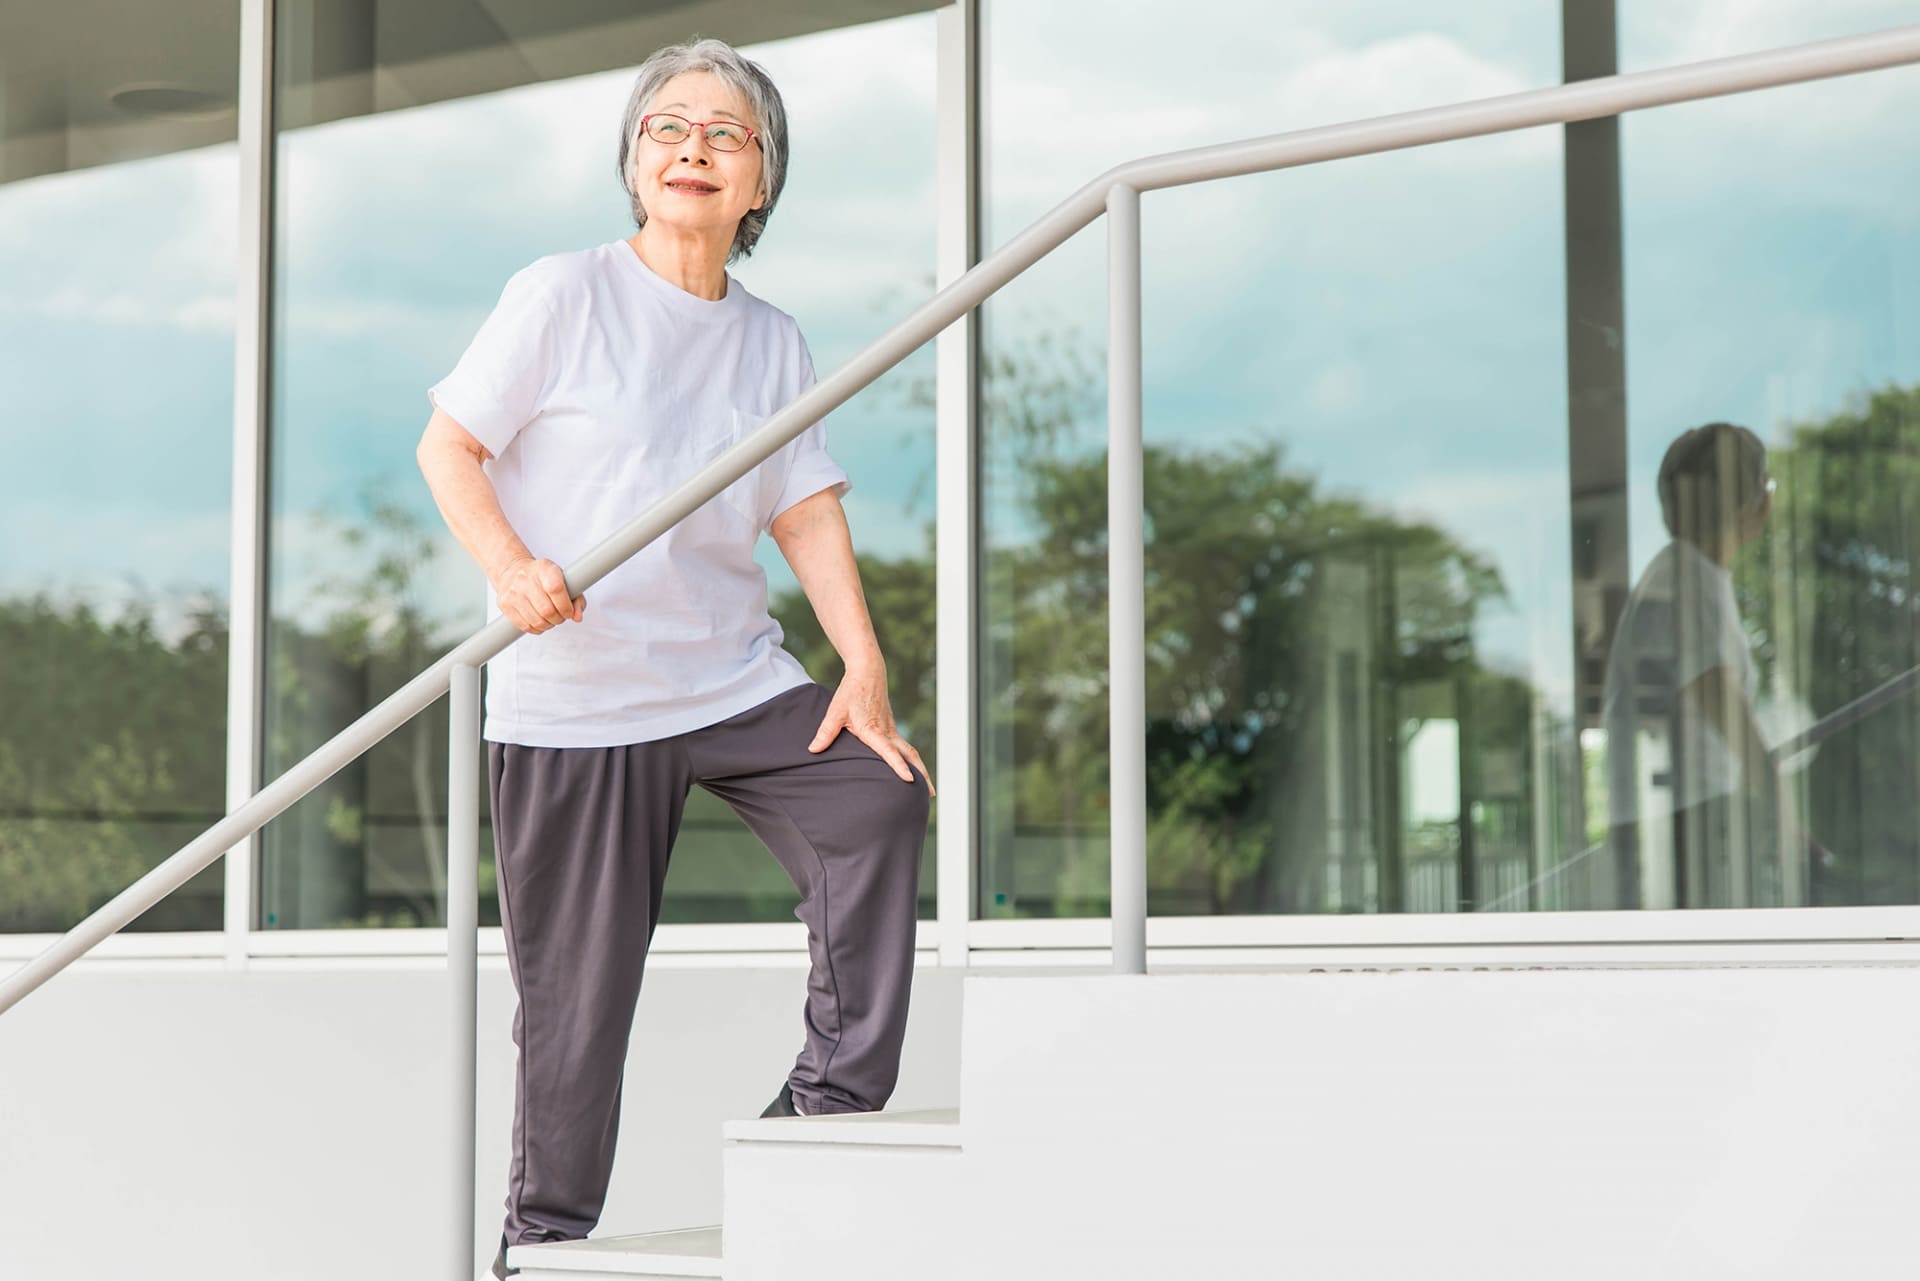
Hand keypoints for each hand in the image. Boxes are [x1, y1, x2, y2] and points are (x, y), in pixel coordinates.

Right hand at [493, 555, 584, 633]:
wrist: (513, 571)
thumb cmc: (543, 578)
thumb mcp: (563, 580)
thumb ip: (576, 599)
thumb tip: (577, 617)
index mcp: (544, 568)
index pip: (556, 589)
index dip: (565, 606)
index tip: (569, 612)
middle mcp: (525, 578)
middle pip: (547, 610)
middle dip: (558, 619)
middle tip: (560, 616)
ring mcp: (512, 591)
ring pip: (537, 621)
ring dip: (548, 625)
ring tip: (550, 618)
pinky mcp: (504, 604)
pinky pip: (525, 626)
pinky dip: (536, 628)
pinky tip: (539, 620)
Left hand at [809, 664, 934, 796]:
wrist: (868, 671)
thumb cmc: (851, 691)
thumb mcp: (835, 712)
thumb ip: (826, 732)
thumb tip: (813, 750)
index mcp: (873, 730)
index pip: (889, 752)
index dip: (898, 766)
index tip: (909, 780)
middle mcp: (887, 731)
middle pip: (910, 755)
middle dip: (921, 775)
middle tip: (931, 794)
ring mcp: (891, 729)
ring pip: (910, 751)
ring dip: (920, 768)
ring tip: (927, 787)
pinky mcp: (890, 727)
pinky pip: (904, 746)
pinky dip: (912, 759)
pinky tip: (912, 768)